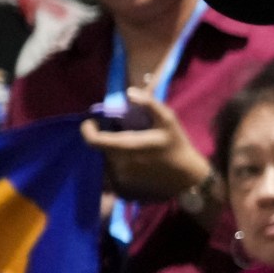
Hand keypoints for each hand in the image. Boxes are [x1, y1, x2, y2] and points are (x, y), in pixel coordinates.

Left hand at [81, 88, 212, 203]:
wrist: (186, 174)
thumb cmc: (177, 145)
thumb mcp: (168, 119)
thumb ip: (149, 103)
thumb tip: (129, 92)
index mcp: (127, 146)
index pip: (94, 141)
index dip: (87, 130)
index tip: (92, 122)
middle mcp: (120, 161)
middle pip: (100, 146)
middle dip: (104, 134)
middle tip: (119, 127)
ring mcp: (122, 173)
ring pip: (106, 155)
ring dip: (112, 146)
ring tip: (128, 140)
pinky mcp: (125, 180)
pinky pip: (113, 165)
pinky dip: (117, 156)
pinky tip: (134, 154)